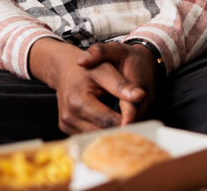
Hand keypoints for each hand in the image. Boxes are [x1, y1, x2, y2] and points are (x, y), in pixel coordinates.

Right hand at [27, 38, 147, 134]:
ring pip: (95, 137)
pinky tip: (111, 126)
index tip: (141, 121)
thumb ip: (122, 84)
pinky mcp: (66, 128)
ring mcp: (66, 124)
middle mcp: (69, 116)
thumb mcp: (106, 70)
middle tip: (136, 126)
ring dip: (110, 133)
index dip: (126, 122)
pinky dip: (100, 133)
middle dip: (119, 130)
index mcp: (78, 102)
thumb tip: (140, 95)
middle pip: (102, 132)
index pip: (108, 121)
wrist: (65, 68)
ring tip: (125, 126)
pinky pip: (88, 136)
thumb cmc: (89, 68)